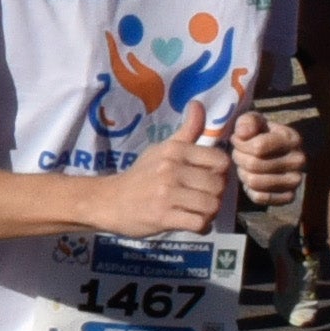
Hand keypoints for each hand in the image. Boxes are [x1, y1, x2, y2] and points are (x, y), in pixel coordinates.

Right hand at [94, 114, 236, 237]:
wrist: (109, 201)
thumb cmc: (140, 175)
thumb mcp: (161, 149)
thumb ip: (186, 130)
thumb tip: (197, 103)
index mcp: (175, 151)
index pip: (220, 161)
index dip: (220, 173)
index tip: (209, 178)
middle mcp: (172, 169)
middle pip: (218, 186)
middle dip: (216, 196)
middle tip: (204, 198)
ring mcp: (167, 194)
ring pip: (211, 205)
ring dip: (210, 213)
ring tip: (199, 211)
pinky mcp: (163, 217)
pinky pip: (199, 224)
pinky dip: (201, 227)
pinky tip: (192, 223)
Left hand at [231, 108, 306, 209]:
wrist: (272, 153)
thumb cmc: (260, 134)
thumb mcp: (254, 121)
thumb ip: (247, 121)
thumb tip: (242, 134)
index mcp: (292, 138)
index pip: (258, 146)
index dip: (240, 144)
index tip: (236, 140)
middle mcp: (299, 160)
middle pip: (254, 165)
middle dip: (238, 158)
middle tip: (238, 154)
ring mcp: (296, 180)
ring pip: (254, 182)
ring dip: (242, 173)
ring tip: (244, 166)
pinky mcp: (289, 197)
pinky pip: (260, 198)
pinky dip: (250, 190)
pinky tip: (251, 179)